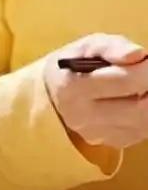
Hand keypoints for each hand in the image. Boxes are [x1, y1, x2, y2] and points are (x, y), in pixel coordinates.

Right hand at [45, 33, 147, 148]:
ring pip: (144, 121)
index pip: (122, 81)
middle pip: (139, 106)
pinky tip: (138, 100)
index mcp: (72, 86)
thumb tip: (138, 54)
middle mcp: (82, 115)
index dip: (145, 70)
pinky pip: (143, 131)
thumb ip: (111, 47)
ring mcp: (97, 133)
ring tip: (142, 86)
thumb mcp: (86, 46)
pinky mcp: (111, 143)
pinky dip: (146, 114)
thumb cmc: (74, 65)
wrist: (52, 95)